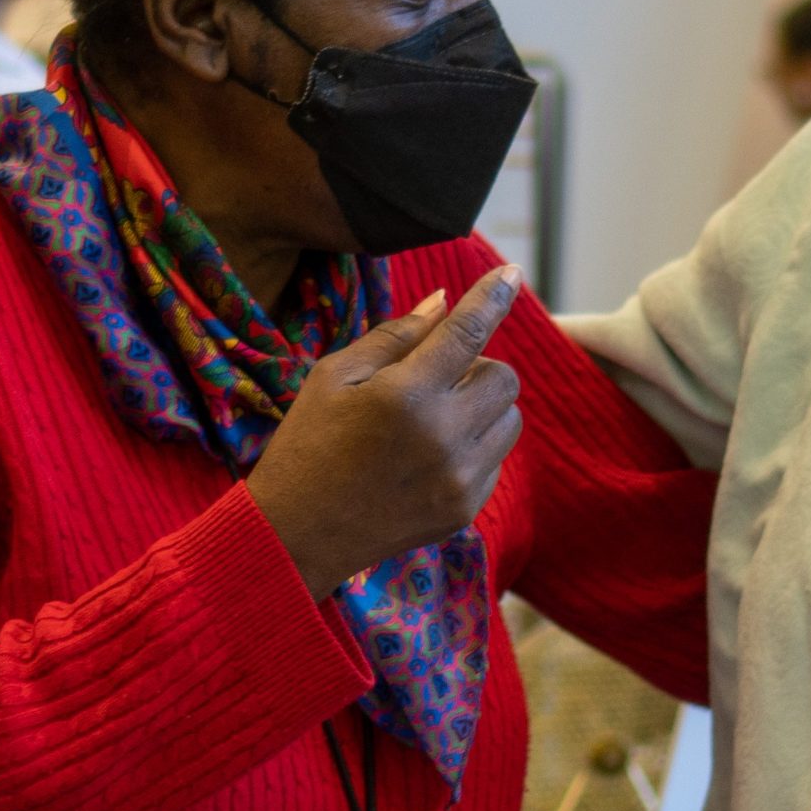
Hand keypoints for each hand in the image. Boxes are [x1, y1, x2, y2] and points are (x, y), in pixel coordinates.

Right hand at [247, 265, 525, 597]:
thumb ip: (394, 336)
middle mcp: (443, 437)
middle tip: (434, 379)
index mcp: (405, 395)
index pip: (468, 332)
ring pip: (510, 419)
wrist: (297, 536)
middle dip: (478, 367)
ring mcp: (460, 478)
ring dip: (482, 407)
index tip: (512, 274)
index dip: (493, 297)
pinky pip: (497, 459)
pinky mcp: (466, 508)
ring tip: (433, 419)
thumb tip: (443, 301)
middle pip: (504, 377)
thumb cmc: (307, 445)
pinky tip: (429, 457)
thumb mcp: (333, 377)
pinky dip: (475, 447)